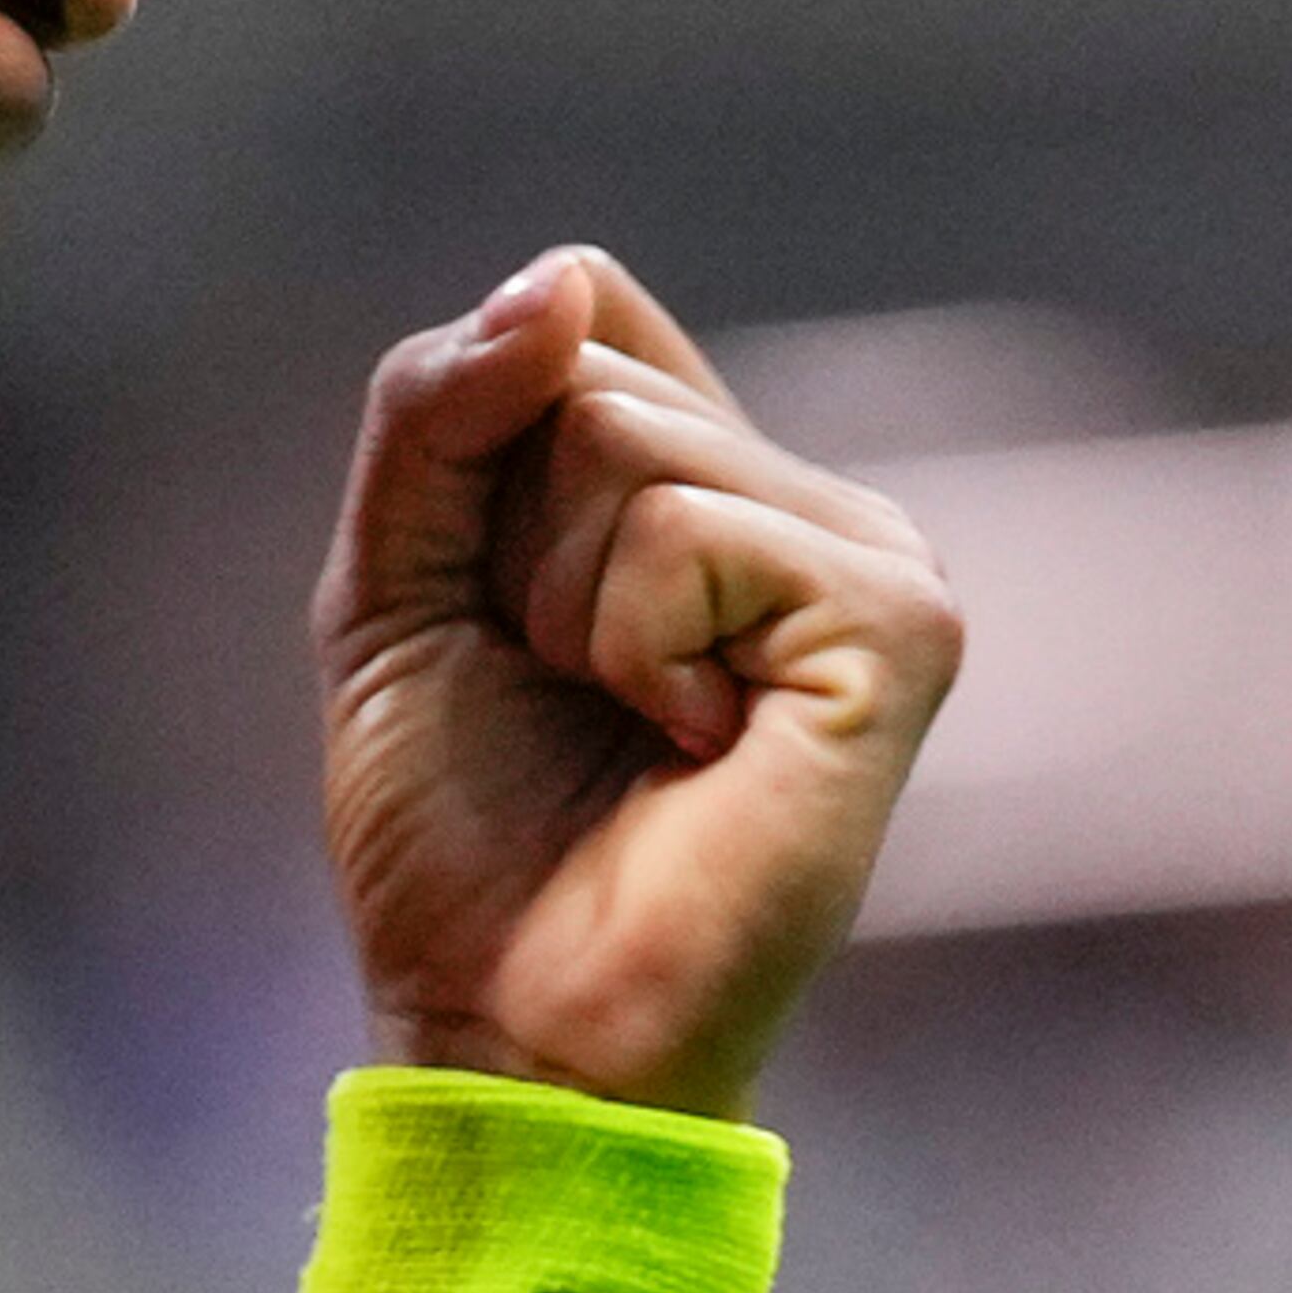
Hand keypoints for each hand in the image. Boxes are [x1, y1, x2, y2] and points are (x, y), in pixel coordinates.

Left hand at [312, 247, 960, 1119]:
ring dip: (561, 603)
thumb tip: (558, 276)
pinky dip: (632, 645)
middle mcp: (804, 498)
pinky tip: (688, 743)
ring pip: (624, 440)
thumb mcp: (393, 576)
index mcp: (705, 475)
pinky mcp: (899, 631)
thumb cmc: (459, 822)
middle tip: (560, 689)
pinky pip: (690, 532)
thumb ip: (436, 408)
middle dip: (505, 544)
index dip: (478, 440)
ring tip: (625, 722)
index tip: (492, 599)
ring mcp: (871, 558)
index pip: (570, 305)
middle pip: (580, 372)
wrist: (503, 1016)